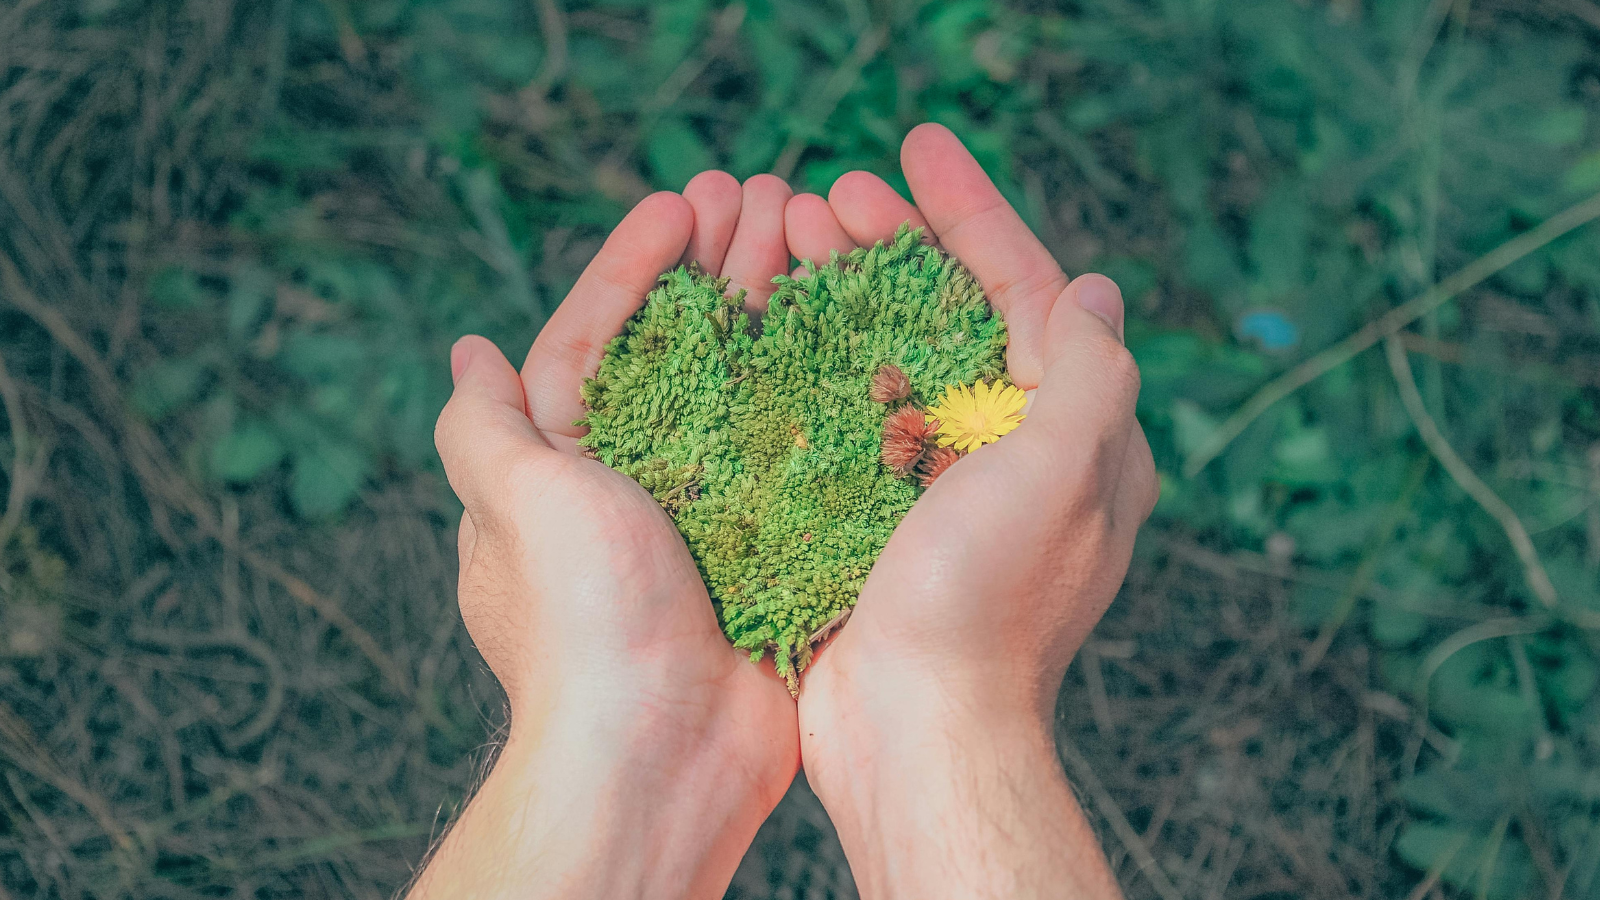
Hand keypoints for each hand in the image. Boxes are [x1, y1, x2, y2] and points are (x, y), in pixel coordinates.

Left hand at [411, 175, 799, 898]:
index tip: (683, 202)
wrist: (663, 753)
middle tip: (766, 195)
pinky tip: (857, 331)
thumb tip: (467, 352)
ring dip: (774, 308)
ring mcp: (710, 515)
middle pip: (680, 350)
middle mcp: (637, 485)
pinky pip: (800, 449)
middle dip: (717, 269)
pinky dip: (824, 388)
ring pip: (748, 387)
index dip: (636, 265)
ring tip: (812, 234)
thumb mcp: (515, 506)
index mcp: (565, 468)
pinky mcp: (774, 545)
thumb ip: (485, 428)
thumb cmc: (581, 623)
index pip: (594, 340)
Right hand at [786, 124, 1157, 897]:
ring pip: (898, 359)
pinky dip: (820, 366)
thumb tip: (1096, 290)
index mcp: (1075, 437)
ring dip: (847, 295)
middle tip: (827, 194)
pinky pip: (856, 418)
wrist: (913, 732)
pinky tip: (776, 328)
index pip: (1029, 292)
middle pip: (956, 315)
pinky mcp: (884, 518)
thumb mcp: (1059, 475)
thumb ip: (1087, 374)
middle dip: (896, 245)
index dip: (974, 212)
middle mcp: (1018, 453)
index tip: (916, 146)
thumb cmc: (986, 607)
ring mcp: (947, 487)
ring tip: (787, 239)